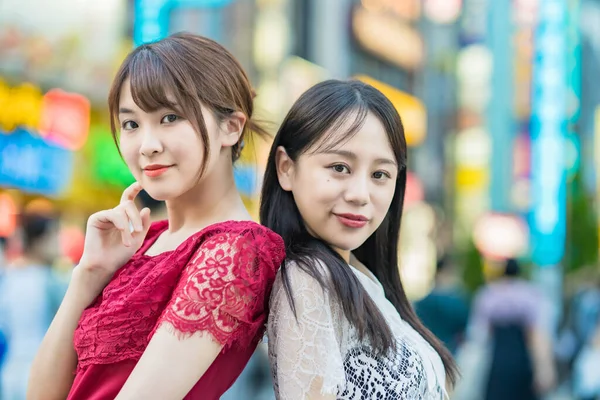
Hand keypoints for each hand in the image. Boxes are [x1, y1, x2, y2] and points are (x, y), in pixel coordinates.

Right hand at [74, 182, 151, 303]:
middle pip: (128, 205)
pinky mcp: (95, 219)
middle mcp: (113, 214)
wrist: (105, 266)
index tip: (141, 183)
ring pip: (122, 210)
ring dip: (128, 225)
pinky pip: (112, 214)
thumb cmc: (120, 254)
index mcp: (123, 217)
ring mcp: (104, 216)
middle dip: (136, 218)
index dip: (133, 189)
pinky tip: (123, 231)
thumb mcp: (137, 239)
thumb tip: (146, 208)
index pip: (128, 199)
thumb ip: (143, 224)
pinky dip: (120, 223)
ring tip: (128, 241)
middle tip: (139, 232)